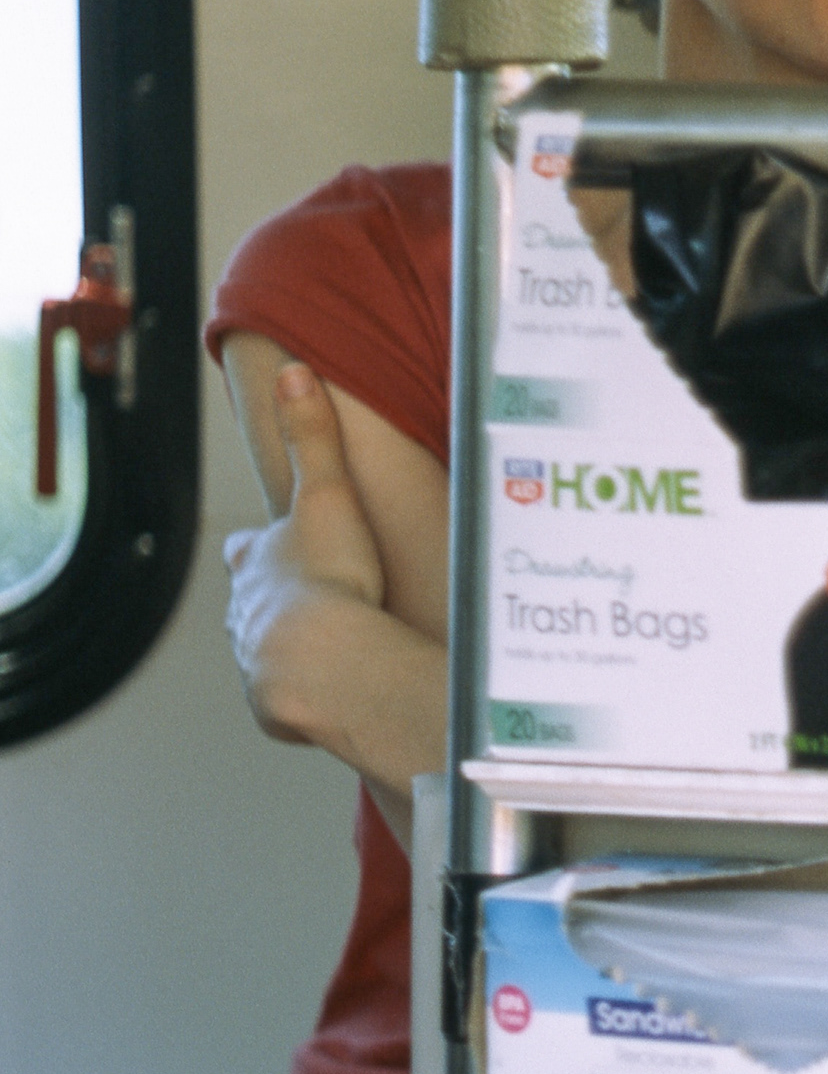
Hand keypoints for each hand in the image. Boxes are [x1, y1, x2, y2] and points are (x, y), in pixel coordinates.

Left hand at [223, 361, 396, 743]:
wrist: (323, 665)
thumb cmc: (327, 580)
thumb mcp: (327, 496)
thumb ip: (314, 436)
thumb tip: (292, 372)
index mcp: (253, 561)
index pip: (249, 548)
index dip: (265, 546)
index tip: (281, 544)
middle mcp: (243, 610)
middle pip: (254, 600)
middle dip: (279, 600)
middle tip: (315, 599)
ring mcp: (254, 658)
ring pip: (268, 647)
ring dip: (294, 647)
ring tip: (332, 648)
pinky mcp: (271, 701)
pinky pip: (289, 693)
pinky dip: (309, 690)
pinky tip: (337, 688)